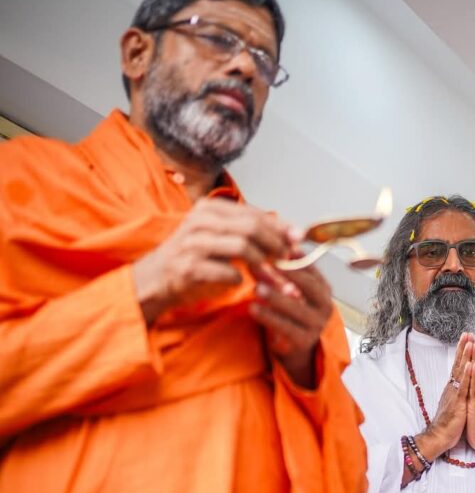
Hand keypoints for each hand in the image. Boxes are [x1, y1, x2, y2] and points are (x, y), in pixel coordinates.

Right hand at [132, 198, 298, 322]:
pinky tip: (242, 284)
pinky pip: (229, 272)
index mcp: (210, 208)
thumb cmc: (195, 256)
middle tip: (289, 259)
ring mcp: (193, 244)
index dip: (280, 226)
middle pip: (251, 228)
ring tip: (274, 276)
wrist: (156, 278)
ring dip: (265, 265)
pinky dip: (241, 280)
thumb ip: (251, 231)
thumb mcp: (221, 235)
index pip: (254, 213)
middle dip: (276, 245)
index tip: (299, 238)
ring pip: (243, 248)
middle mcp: (200, 221)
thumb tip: (293, 233)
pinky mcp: (189, 268)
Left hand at [248, 262, 333, 388]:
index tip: (281, 250)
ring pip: (297, 309)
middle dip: (289, 275)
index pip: (314, 269)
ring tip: (257, 288)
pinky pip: (286, 327)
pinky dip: (269, 317)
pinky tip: (253, 308)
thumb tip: (266, 246)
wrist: (297, 347)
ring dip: (276, 297)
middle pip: (310, 287)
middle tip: (267, 266)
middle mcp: (325, 306)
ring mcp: (316, 325)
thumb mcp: (290, 289)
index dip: (297, 259)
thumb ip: (280, 270)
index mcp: (323, 289)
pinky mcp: (304, 341)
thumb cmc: (292, 311)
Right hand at [415, 333, 472, 461]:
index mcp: (452, 388)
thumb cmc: (447, 423)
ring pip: (461, 371)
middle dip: (463, 348)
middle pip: (458, 364)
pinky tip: (470, 364)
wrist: (439, 437)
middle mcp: (452, 387)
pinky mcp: (458, 402)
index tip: (465, 339)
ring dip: (465, 356)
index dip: (461, 352)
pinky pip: (463, 386)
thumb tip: (456, 385)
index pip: (457, 366)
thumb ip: (454, 393)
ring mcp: (455, 393)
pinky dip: (467, 374)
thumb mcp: (452, 404)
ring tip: (469, 342)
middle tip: (467, 333)